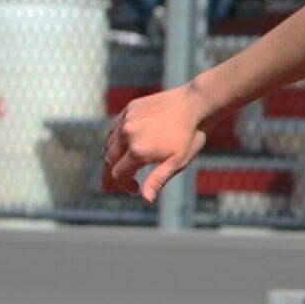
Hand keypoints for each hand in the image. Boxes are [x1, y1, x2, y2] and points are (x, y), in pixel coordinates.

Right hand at [101, 83, 209, 202]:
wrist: (195, 104)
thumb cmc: (189, 136)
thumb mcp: (177, 162)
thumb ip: (158, 180)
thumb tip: (145, 199)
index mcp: (137, 151)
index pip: (118, 174)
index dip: (123, 185)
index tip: (135, 189)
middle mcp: (126, 134)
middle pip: (109, 160)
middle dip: (109, 175)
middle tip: (108, 186)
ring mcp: (126, 119)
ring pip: (109, 143)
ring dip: (109, 158)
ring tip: (111, 169)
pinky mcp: (130, 109)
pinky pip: (114, 128)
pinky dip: (113, 141)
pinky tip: (117, 147)